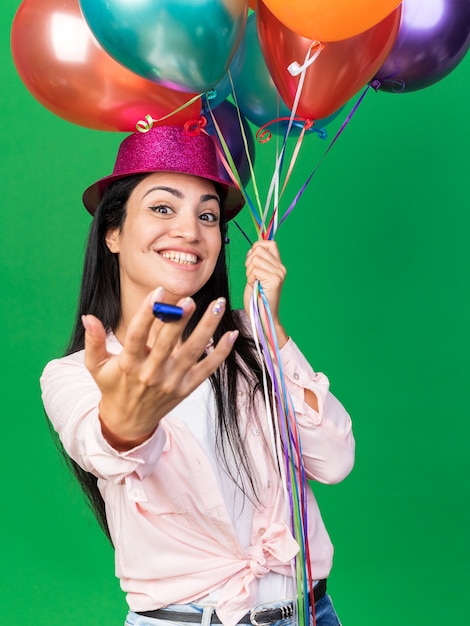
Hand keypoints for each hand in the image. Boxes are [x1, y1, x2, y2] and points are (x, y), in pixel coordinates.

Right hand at [82, 287, 237, 449]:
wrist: (128, 421)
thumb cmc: (113, 386)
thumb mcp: (96, 366)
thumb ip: (94, 341)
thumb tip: (88, 317)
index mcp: (129, 364)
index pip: (137, 335)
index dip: (147, 313)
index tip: (157, 292)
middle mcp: (152, 373)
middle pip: (168, 343)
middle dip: (179, 320)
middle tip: (190, 299)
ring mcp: (172, 381)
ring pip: (193, 351)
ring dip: (207, 327)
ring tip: (218, 304)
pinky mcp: (187, 388)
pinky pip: (208, 369)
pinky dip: (221, 352)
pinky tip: (232, 334)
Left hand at [243, 240, 287, 346]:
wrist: (262, 316)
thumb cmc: (257, 298)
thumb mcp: (256, 275)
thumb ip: (257, 261)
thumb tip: (253, 249)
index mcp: (278, 265)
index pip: (269, 243)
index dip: (257, 247)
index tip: (252, 262)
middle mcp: (281, 268)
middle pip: (258, 249)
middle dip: (249, 261)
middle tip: (252, 276)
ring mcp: (279, 274)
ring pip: (255, 259)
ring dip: (249, 271)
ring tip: (254, 282)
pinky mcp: (274, 280)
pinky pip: (254, 270)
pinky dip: (250, 278)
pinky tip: (255, 286)